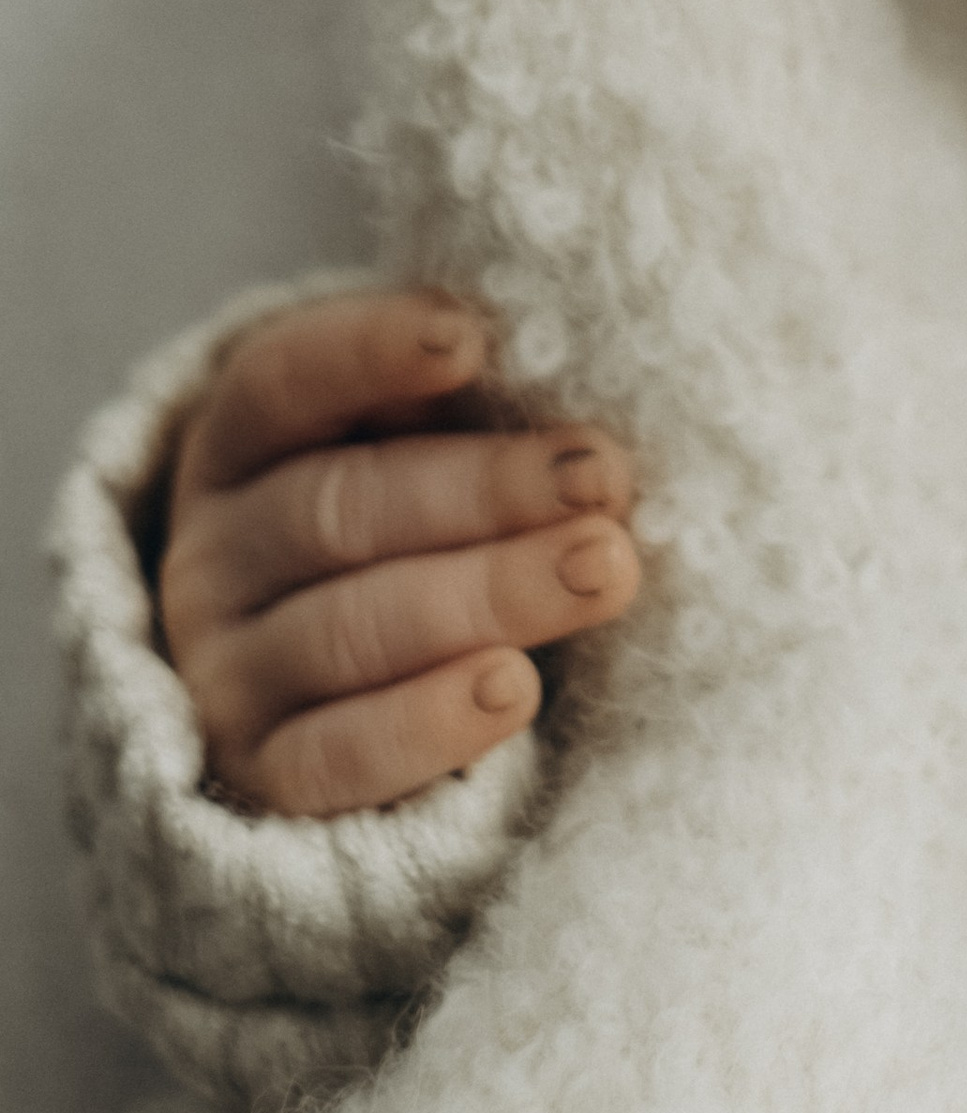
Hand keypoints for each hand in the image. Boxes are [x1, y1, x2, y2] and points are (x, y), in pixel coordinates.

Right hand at [157, 288, 640, 816]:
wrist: (338, 694)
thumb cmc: (413, 524)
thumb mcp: (420, 444)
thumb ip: (471, 409)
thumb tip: (581, 394)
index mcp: (244, 441)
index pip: (283, 379)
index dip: (369, 352)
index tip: (469, 339)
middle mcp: (216, 552)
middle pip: (340, 509)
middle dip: (484, 489)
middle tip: (601, 476)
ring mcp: (228, 670)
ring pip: (348, 630)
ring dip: (489, 594)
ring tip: (603, 569)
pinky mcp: (260, 774)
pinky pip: (336, 757)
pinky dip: (428, 723)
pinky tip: (513, 689)